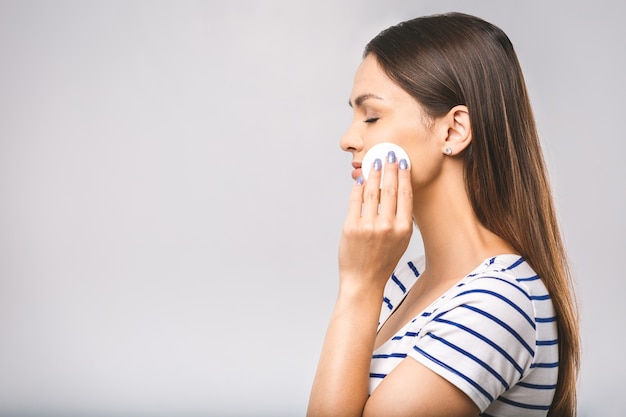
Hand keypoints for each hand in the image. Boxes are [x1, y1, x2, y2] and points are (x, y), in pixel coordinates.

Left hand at [338, 152, 412, 292]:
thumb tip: (396, 190)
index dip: (404, 175)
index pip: (405, 194)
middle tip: (389, 154)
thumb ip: (400, 218)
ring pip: (372, 191)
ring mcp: (368, 226)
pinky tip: (360, 179)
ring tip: (374, 162)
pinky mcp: (351, 227)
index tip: (402, 161)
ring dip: (373, 173)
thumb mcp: (400, 241)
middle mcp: (387, 226)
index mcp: (403, 229)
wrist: (364, 280)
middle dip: (389, 168)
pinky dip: (358, 187)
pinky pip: (355, 201)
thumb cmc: (383, 261)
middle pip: (390, 188)